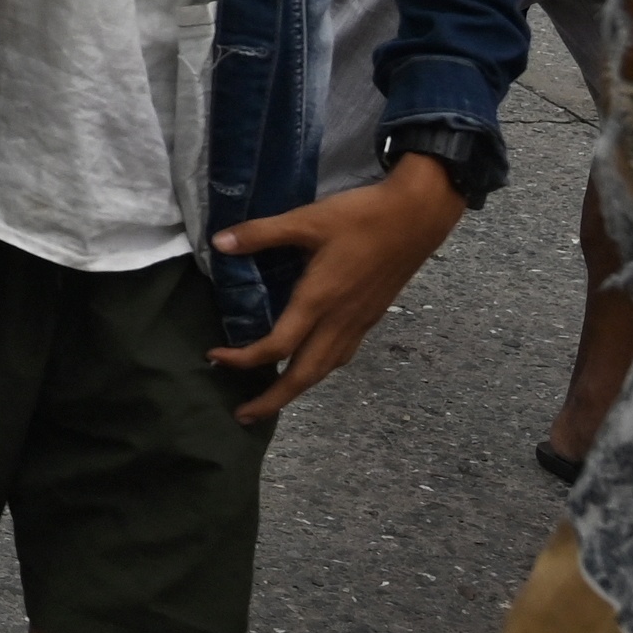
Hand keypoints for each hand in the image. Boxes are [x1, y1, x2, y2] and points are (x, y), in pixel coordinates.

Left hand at [208, 153, 466, 422]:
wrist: (418, 217)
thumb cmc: (362, 217)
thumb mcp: (307, 219)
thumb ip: (261, 233)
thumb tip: (218, 244)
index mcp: (319, 301)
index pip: (277, 347)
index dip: (243, 359)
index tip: (214, 357)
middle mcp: (340, 321)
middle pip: (304, 376)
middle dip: (273, 400)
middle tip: (244, 415)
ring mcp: (359, 322)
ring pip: (325, 369)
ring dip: (297, 388)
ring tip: (272, 396)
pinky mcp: (370, 317)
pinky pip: (340, 356)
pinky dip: (318, 369)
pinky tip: (309, 363)